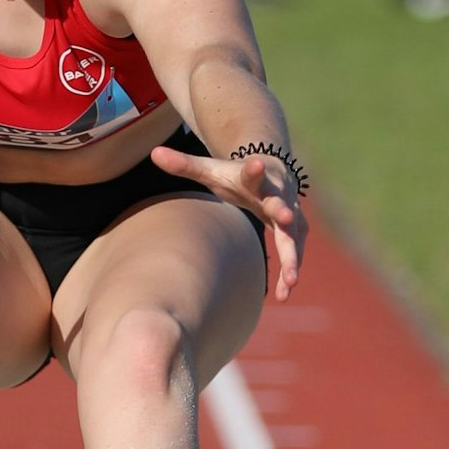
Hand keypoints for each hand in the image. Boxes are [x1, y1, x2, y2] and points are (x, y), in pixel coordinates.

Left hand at [150, 145, 307, 301]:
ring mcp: (290, 212)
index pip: (253, 173)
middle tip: (285, 218)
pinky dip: (290, 270)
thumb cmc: (236, 176)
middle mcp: (277, 193)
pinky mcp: (295, 229)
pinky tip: (285, 294)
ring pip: (293, 235)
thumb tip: (153, 153)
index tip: (256, 165)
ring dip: (293, 256)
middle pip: (280, 203)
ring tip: (291, 281)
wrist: (272, 171)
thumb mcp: (211, 170)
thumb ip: (184, 164)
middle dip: (284, 211)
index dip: (254, 170)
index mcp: (255, 177)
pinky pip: (295, 250)